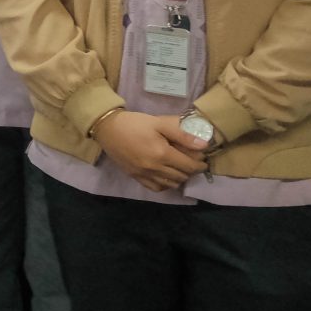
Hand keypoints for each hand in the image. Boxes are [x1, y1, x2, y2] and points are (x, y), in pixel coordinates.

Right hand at [95, 110, 209, 191]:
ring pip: (171, 184)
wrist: (107, 128)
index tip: (203, 159)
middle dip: (191, 170)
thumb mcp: (159, 122)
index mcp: (162, 154)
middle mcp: (154, 168)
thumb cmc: (134, 123)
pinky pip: (156, 187)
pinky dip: (165, 184)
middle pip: (182, 176)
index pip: (189, 166)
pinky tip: (166, 175)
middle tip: (192, 161)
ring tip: (180, 167)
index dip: (200, 164)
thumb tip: (203, 145)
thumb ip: (182, 133)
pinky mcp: (135, 176)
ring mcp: (144, 174)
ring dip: (180, 177)